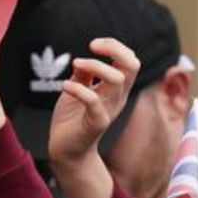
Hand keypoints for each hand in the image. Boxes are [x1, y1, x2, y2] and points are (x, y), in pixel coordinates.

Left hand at [47, 37, 139, 170]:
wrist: (65, 152)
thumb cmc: (72, 120)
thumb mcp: (78, 90)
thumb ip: (83, 75)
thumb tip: (81, 60)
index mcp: (116, 89)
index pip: (130, 60)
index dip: (115, 46)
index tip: (94, 45)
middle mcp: (117, 98)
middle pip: (132, 65)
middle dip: (115, 49)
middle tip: (92, 46)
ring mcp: (109, 110)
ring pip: (116, 80)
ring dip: (94, 66)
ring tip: (75, 65)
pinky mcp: (96, 123)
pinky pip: (94, 101)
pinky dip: (78, 88)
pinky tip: (64, 86)